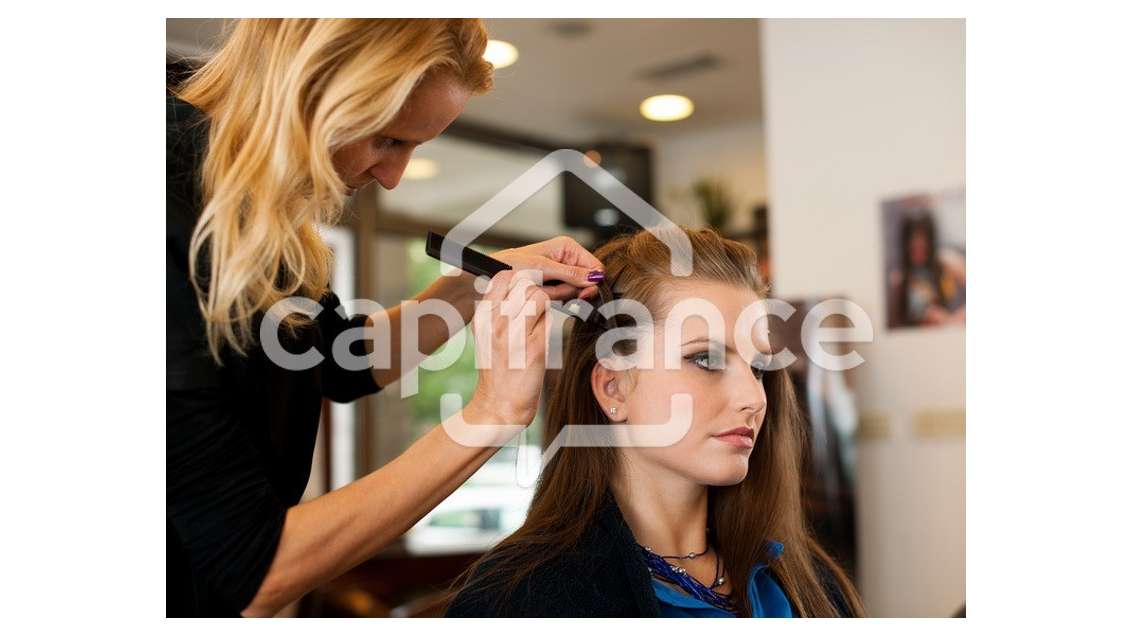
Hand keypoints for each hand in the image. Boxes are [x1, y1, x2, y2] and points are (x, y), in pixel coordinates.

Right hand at [465, 270, 551, 426]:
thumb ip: (498, 310)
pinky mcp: (533, 346)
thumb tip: (519, 286)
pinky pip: (549, 317)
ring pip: (538, 295)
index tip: (526, 289)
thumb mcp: (487, 336)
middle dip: (536, 290)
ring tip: (537, 323)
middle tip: (536, 307)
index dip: (520, 277)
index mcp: (483, 316)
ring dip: (544, 305)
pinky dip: (548, 322)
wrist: (499, 404)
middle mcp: (495, 321)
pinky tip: (540, 337)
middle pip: (524, 282)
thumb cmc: (497, 369)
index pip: (502, 276)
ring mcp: (514, 333)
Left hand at [494, 236, 604, 301]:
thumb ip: (570, 273)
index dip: (592, 281)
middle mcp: (565, 258)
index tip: (583, 292)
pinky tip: (541, 292)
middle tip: (552, 288)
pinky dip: (552, 297)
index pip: (594, 266)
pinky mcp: (553, 284)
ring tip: (541, 287)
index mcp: (566, 247)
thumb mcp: (542, 268)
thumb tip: (594, 277)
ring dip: (558, 293)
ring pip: (573, 291)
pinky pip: (562, 296)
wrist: (491, 277)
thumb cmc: (510, 266)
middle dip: (570, 289)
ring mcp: (560, 272)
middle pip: (585, 280)